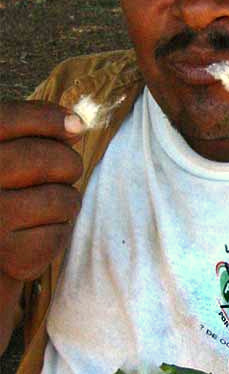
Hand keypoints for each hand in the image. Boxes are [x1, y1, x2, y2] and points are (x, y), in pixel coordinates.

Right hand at [0, 100, 83, 280]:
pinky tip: (40, 233)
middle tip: (67, 172)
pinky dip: (59, 234)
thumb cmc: (2, 196)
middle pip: (41, 158)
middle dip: (68, 163)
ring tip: (51, 207)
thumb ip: (29, 133)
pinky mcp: (7, 254)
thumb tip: (76, 124)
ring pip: (61, 199)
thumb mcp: (3, 158)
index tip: (77, 125)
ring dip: (67, 202)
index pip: (6, 120)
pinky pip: (57, 234)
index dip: (47, 118)